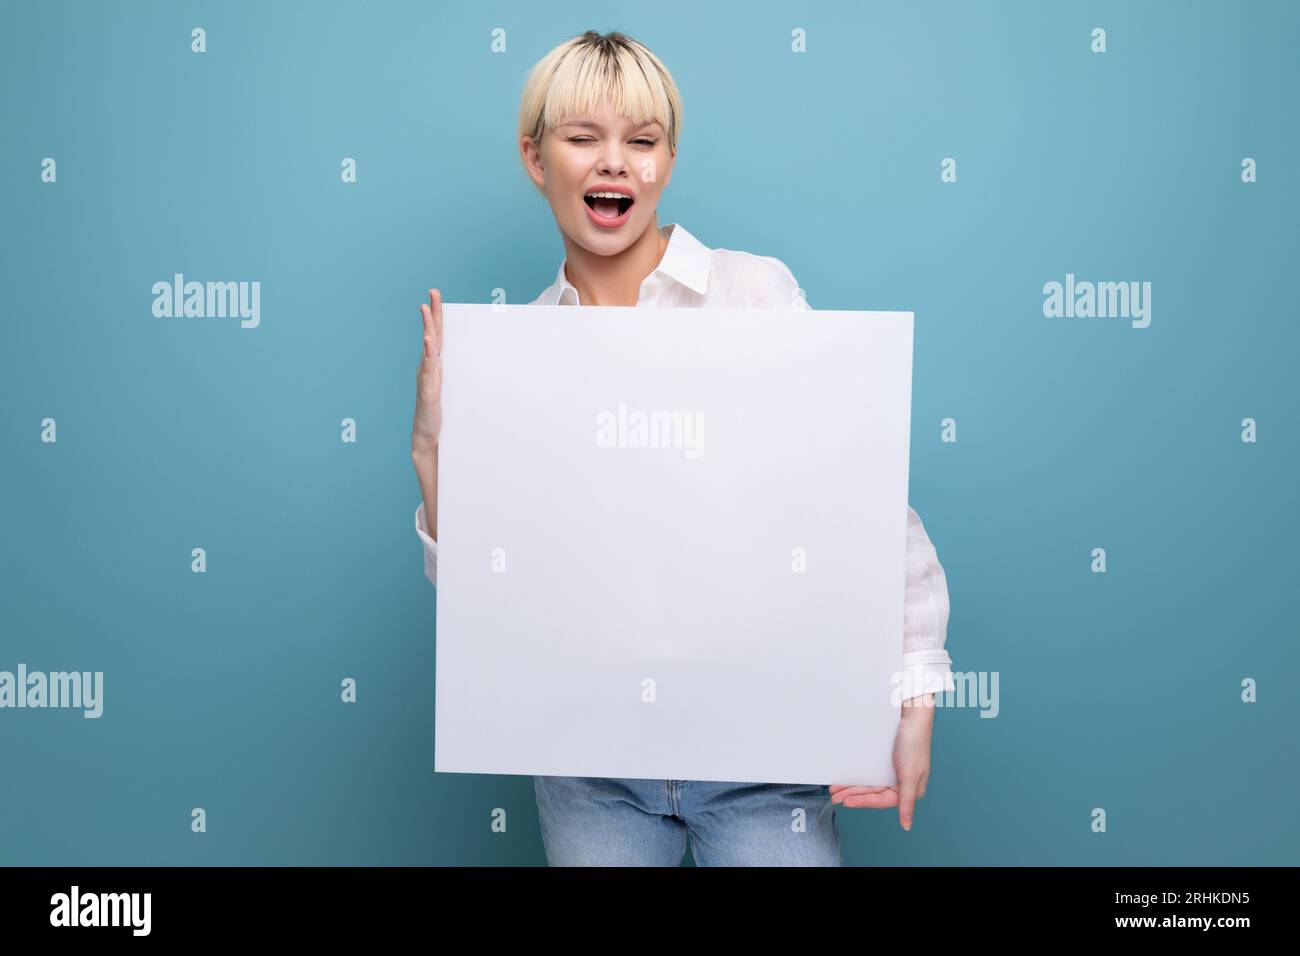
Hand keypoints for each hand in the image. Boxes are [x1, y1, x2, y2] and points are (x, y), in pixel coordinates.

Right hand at [412, 289, 442, 452]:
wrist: (428, 436)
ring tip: (425, 309)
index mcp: (435, 365)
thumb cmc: (440, 412)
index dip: (437, 315)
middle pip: (432, 334)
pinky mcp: (428, 390)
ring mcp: (426, 377)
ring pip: (428, 347)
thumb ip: (456, 376)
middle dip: (432, 313)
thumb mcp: (452, 389)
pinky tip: (428, 341)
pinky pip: (428, 368)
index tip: (436, 295)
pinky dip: (428, 353)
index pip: (437, 335)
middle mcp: (428, 367)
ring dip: (427, 327)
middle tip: (432, 292)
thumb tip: (478, 363)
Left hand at [829, 694, 934, 830]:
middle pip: (874, 793)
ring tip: (835, 789)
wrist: (912, 714)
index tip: (845, 802)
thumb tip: (907, 826)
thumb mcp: (910, 775)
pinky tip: (846, 778)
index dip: (863, 801)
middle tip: (834, 797)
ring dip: (852, 786)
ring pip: (870, 783)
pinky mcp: (887, 761)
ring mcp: (894, 771)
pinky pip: (870, 772)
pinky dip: (857, 775)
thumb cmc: (914, 743)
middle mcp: (902, 783)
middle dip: (853, 794)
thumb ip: (907, 802)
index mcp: (911, 790)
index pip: (882, 800)